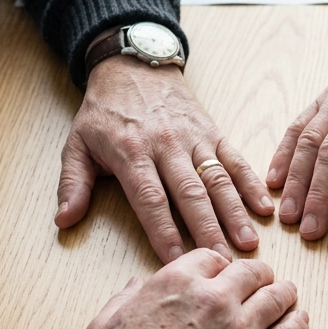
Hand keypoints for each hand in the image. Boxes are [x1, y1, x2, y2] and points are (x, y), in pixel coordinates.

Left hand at [56, 52, 274, 262]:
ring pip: (217, 179)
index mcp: (132, 152)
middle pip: (190, 194)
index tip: (175, 262)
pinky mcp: (213, 131)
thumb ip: (72, 183)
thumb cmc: (105, 112)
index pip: (150, 199)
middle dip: (207, 230)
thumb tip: (64, 220)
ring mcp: (194, 138)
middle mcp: (167, 145)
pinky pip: (235, 159)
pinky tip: (263, 208)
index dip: (164, 232)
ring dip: (234, 213)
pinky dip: (251, 183)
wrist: (134, 65)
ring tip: (247, 243)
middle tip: (221, 263)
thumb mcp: (77, 144)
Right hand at [82, 248, 308, 328]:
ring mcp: (240, 328)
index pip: (212, 256)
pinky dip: (297, 323)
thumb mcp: (104, 323)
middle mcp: (214, 297)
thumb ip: (126, 297)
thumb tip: (138, 284)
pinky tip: (299, 321)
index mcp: (177, 280)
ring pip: (278, 296)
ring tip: (288, 296)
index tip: (226, 273)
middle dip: (259, 274)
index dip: (221, 264)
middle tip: (264, 281)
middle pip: (252, 271)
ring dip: (284, 293)